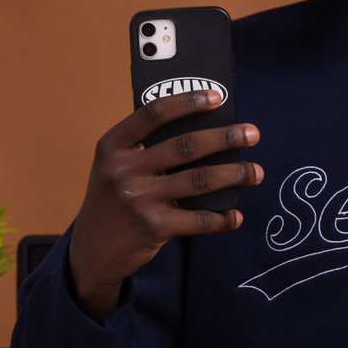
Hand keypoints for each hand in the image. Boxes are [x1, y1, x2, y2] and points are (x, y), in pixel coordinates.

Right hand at [66, 94, 262, 318]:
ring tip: (255, 172)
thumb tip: (206, 133)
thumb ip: (147, 150)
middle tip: (252, 134)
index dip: (187, 101)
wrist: (91, 250)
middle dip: (225, 137)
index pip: (153, 114)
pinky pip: (198, 220)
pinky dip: (222, 218)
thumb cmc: (113, 200)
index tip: (217, 97)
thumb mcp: (115, 168)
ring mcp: (139, 200)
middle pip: (185, 146)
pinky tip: (235, 216)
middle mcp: (123, 170)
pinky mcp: (154, 228)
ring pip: (199, 180)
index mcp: (112, 147)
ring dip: (234, 174)